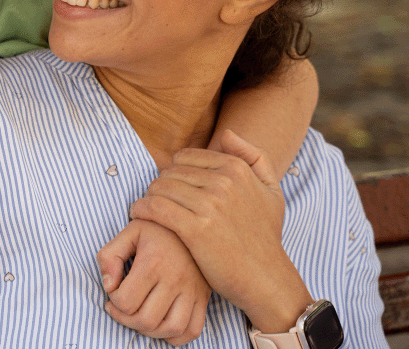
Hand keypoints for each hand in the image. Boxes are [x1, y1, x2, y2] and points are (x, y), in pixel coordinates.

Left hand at [98, 219, 209, 344]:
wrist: (192, 221)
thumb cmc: (156, 228)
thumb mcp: (128, 232)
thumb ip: (109, 256)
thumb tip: (108, 285)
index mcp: (153, 263)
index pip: (126, 302)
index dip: (113, 300)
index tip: (114, 288)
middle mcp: (175, 279)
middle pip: (146, 320)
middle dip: (125, 319)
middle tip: (120, 307)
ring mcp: (193, 291)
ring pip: (170, 329)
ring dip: (149, 331)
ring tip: (138, 316)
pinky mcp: (204, 297)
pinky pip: (192, 330)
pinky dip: (175, 336)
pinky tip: (160, 323)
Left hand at [129, 130, 312, 330]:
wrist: (266, 278)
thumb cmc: (265, 236)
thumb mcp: (271, 191)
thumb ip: (253, 157)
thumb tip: (226, 133)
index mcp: (236, 168)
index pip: (184, 157)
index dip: (174, 172)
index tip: (173, 189)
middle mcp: (223, 182)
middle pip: (169, 172)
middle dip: (161, 187)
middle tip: (159, 203)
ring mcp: (209, 205)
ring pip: (159, 188)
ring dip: (149, 198)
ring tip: (149, 211)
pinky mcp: (195, 229)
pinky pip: (154, 207)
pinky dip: (141, 209)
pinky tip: (139, 215)